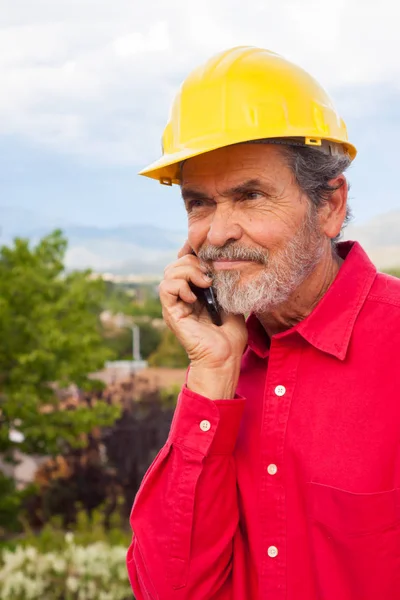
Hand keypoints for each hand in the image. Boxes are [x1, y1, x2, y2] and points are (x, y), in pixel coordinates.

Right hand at [159, 241, 247, 395]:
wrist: (225, 357)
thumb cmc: (230, 334)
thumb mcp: (230, 300)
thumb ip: (223, 282)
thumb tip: (222, 263)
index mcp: (194, 291)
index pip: (186, 262)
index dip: (196, 255)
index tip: (213, 260)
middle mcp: (182, 296)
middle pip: (176, 263)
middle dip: (194, 261)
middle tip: (210, 275)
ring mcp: (175, 304)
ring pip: (169, 272)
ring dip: (188, 271)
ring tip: (205, 283)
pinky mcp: (171, 312)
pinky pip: (166, 288)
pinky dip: (180, 285)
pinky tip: (194, 297)